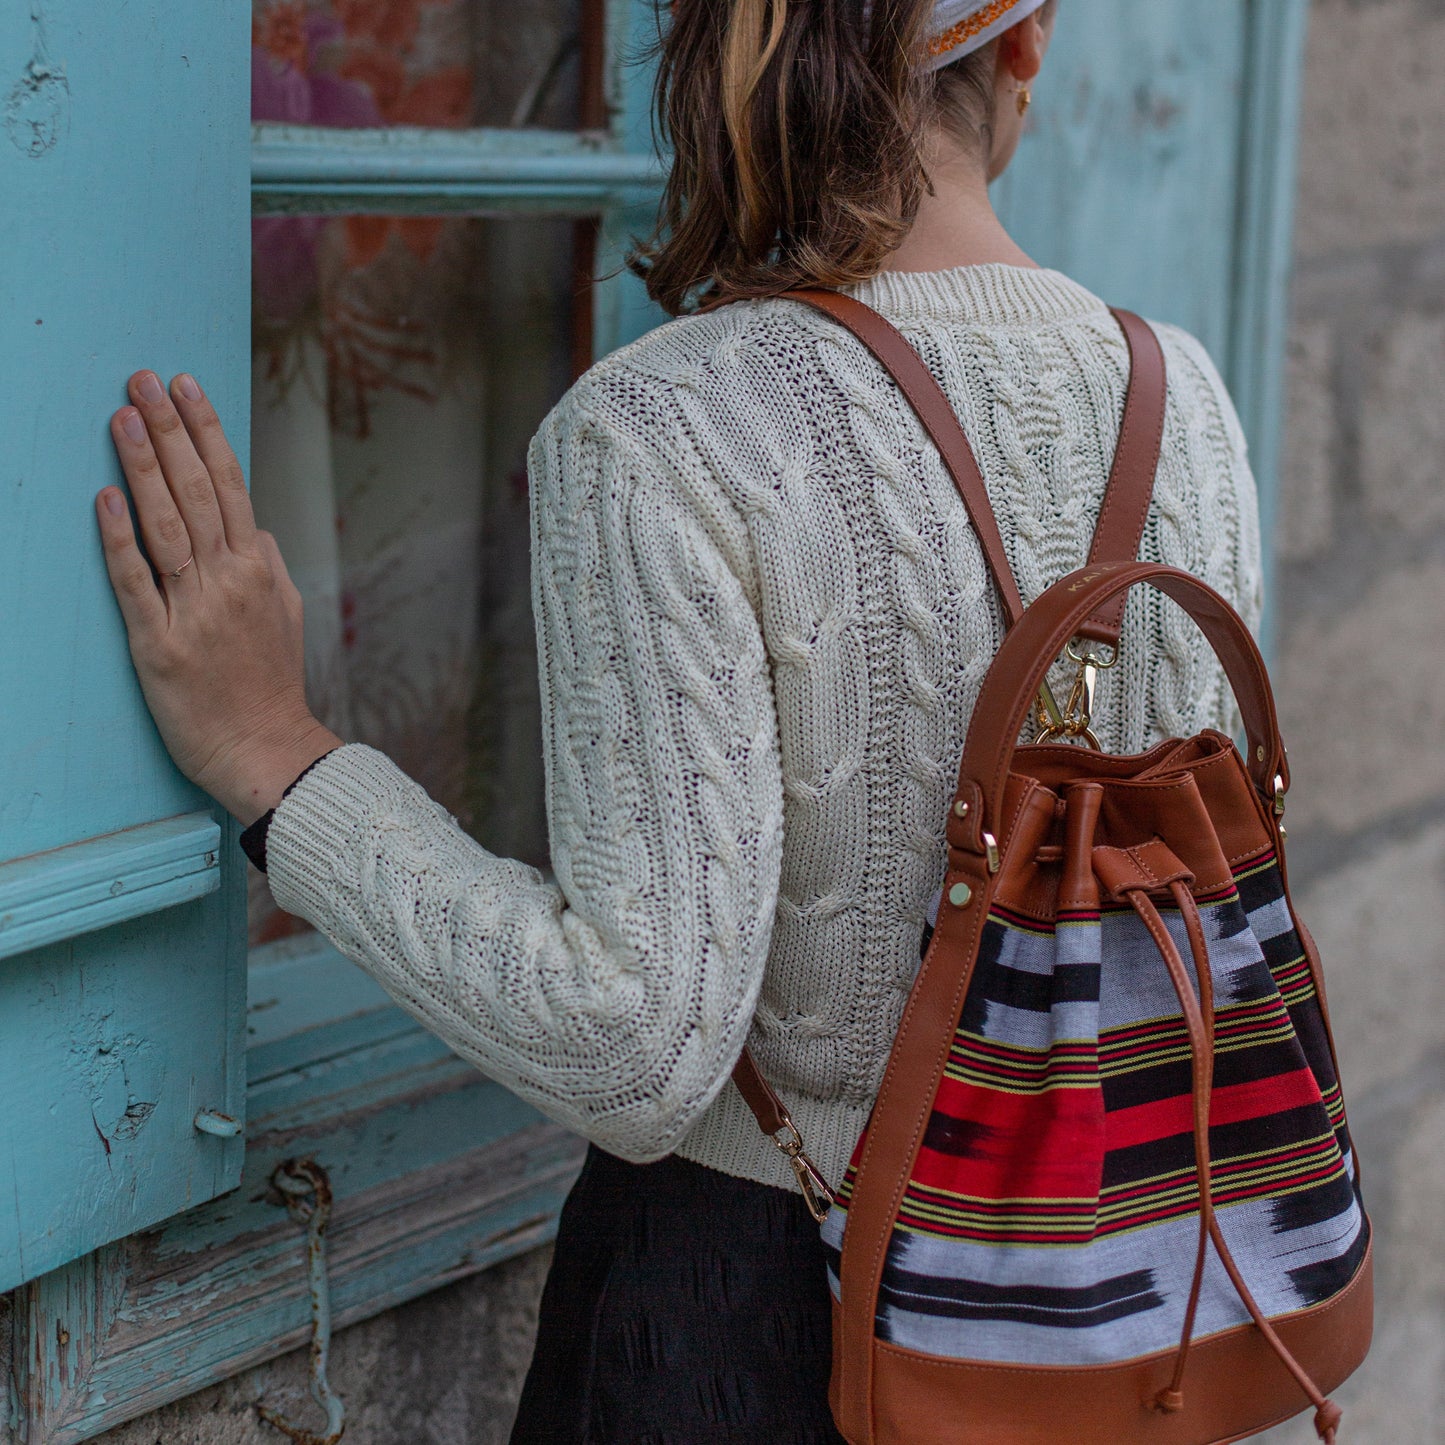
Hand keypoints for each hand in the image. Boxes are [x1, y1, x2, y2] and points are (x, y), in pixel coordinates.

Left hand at [95, 370, 341, 824]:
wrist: (266, 750)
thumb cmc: (271, 686)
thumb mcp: (285, 618)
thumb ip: (269, 567)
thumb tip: (257, 530)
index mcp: (258, 569)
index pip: (231, 484)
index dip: (205, 430)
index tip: (185, 386)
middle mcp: (229, 581)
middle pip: (199, 490)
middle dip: (170, 430)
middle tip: (143, 379)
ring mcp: (195, 610)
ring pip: (168, 524)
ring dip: (144, 467)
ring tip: (123, 417)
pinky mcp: (160, 645)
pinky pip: (138, 583)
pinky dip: (121, 540)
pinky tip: (106, 500)